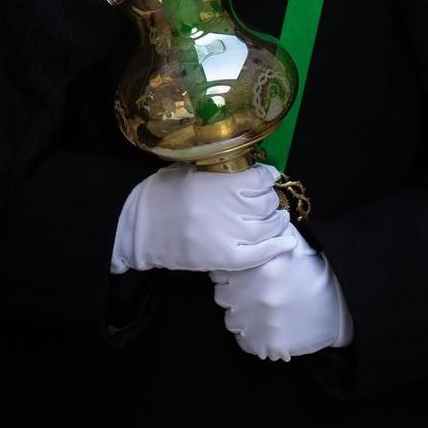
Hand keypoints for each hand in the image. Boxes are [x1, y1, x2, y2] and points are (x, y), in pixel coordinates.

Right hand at [110, 164, 296, 274]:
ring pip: (268, 227)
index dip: (266, 175)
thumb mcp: (189, 169)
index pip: (259, 178)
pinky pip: (260, 254)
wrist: (140, 227)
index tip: (266, 175)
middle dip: (270, 198)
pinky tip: (287, 242)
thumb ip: (219, 169)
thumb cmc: (162, 194)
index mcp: (218, 183)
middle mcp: (228, 209)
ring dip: (276, 221)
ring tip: (276, 218)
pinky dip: (277, 247)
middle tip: (266, 198)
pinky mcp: (225, 258)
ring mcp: (228, 236)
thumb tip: (247, 169)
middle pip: (266, 202)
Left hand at [209, 230, 353, 360]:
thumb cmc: (314, 270)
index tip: (242, 276)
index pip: (221, 273)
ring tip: (263, 311)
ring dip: (243, 316)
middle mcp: (256, 295)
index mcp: (260, 267)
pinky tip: (268, 327)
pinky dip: (254, 337)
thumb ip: (268, 232)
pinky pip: (246, 343)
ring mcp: (262, 322)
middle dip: (235, 294)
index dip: (230, 274)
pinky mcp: (270, 345)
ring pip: (232, 321)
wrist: (344, 304)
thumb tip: (250, 222)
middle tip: (254, 293)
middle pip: (223, 297)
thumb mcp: (293, 242)